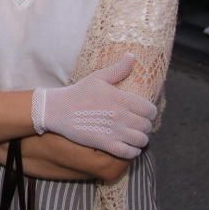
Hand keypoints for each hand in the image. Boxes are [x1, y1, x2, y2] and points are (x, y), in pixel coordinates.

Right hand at [31, 55, 156, 159]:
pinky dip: (133, 152)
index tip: (145, 114)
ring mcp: (114, 131)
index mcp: (121, 98)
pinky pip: (129, 153)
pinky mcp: (106, 144)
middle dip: (145, 126)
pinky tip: (129, 147)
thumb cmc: (78, 92)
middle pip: (147, 126)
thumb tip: (132, 56)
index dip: (150, 113)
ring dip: (140, 140)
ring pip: (141, 140)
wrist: (57, 110)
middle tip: (138, 125)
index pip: (150, 110)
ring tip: (134, 136)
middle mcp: (121, 116)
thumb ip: (118, 69)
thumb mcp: (98, 77)